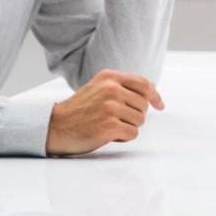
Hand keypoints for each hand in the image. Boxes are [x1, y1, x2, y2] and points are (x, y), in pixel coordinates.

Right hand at [46, 69, 165, 155]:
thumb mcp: (98, 87)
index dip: (155, 96)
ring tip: (108, 126)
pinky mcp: (109, 126)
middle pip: (144, 105)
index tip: (159, 105)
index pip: (144, 84)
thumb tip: (150, 94)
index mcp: (109, 77)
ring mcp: (110, 108)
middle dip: (134, 115)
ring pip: (140, 121)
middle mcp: (111, 89)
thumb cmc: (79, 109)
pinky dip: (123, 138)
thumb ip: (120, 86)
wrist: (55, 126)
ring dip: (128, 127)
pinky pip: (132, 134)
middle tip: (116, 120)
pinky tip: (108, 135)